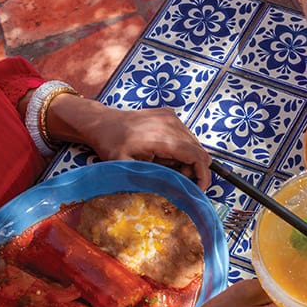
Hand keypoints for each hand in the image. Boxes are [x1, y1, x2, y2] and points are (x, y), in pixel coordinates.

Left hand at [45, 95, 211, 189]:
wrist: (102, 123)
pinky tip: (164, 153)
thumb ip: (153, 179)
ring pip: (194, 144)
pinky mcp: (170, 114)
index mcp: (163, 137)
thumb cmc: (112, 146)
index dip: (203, 175)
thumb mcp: (127, 168)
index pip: (197, 156)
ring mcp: (172, 117)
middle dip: (193, 170)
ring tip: (166, 166)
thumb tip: (175, 192)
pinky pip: (186, 135)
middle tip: (176, 179)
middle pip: (198, 151)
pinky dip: (181, 148)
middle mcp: (171, 123)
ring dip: (187, 159)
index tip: (199, 189)